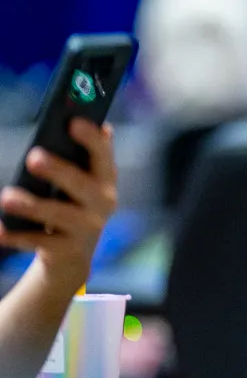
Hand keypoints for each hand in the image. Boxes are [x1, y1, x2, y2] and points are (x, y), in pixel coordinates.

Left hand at [0, 120, 117, 290]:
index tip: (73, 123)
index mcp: (105, 179)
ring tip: (7, 198)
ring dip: (33, 206)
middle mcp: (103, 203)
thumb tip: (103, 127)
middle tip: (34, 157)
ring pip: (60, 215)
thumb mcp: (82, 180)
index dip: (91, 138)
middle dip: (59, 170)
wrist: (73, 254)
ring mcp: (87, 228)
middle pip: (82, 185)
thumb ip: (85, 157)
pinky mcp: (68, 250)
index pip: (103, 155)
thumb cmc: (73, 204)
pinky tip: (0, 231)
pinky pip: (40, 241)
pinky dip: (18, 236)